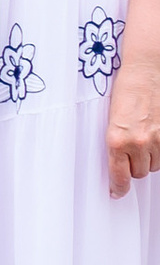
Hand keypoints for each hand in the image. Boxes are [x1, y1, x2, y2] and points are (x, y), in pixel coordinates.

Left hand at [110, 61, 159, 197]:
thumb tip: (116, 161)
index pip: (119, 175)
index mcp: (116, 139)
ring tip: (142, 143)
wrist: (146, 72)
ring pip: (154, 166)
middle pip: (138, 173)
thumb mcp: (111, 118)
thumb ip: (115, 141)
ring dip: (148, 160)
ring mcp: (157, 139)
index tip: (116, 193)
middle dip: (133, 167)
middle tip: (130, 154)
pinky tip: (155, 141)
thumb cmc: (125, 91)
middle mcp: (138, 143)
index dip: (118, 188)